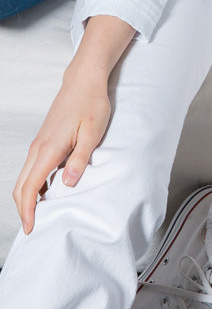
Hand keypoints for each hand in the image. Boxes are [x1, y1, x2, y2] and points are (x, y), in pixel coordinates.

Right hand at [12, 15, 133, 233]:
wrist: (84, 80)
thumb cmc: (91, 103)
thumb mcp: (92, 132)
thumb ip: (80, 159)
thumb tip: (68, 183)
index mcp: (49, 149)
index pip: (31, 187)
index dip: (28, 210)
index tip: (31, 227)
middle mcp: (38, 148)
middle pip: (21, 185)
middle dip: (23, 209)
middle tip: (32, 228)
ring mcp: (39, 144)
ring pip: (25, 177)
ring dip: (27, 197)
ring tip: (38, 215)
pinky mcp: (43, 140)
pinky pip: (32, 168)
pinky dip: (33, 184)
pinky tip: (46, 191)